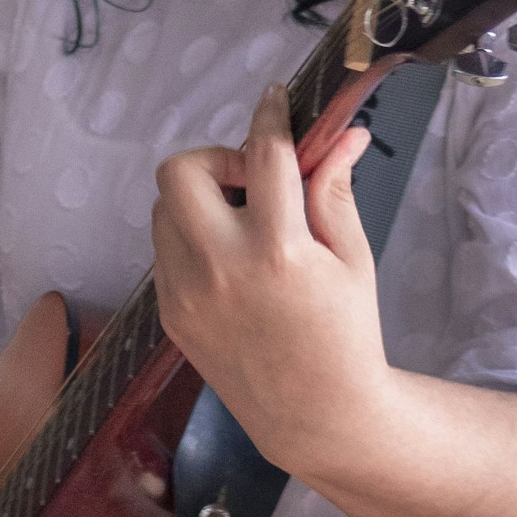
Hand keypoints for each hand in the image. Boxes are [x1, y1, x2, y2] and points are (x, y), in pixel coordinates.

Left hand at [151, 85, 382, 478]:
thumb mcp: (352, 258)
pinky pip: (165, 249)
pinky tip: (230, 260)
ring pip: (164, 208)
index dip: (269, 117)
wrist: (315, 415)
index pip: (263, 155)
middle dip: (217, 158)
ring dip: (200, 198)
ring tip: (244, 221)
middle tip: (252, 180)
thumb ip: (335, 189)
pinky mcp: (170, 313)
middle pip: (181, 171)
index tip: (272, 102)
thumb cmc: (347, 333)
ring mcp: (185, 293)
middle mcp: (221, 268)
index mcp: (278, 250)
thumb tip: (343, 132)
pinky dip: (192, 237)